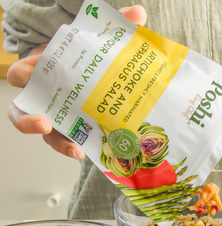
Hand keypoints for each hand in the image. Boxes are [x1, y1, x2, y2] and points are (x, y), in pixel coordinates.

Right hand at [6, 5, 146, 159]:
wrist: (100, 78)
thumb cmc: (89, 59)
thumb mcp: (97, 43)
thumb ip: (112, 29)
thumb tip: (138, 14)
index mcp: (44, 70)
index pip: (22, 73)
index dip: (23, 74)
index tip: (30, 75)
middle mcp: (44, 96)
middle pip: (22, 109)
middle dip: (28, 118)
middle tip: (44, 122)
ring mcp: (56, 116)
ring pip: (45, 134)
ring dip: (56, 142)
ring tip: (73, 149)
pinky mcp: (69, 132)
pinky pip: (66, 144)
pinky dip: (72, 149)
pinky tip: (84, 153)